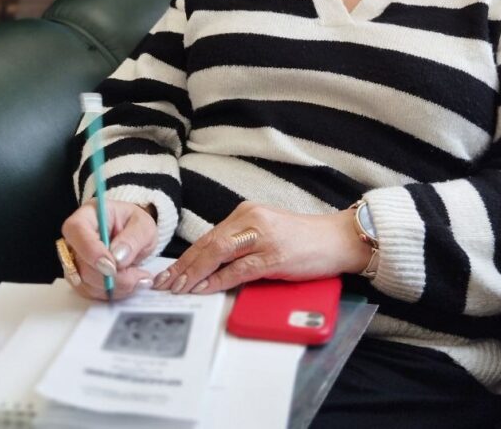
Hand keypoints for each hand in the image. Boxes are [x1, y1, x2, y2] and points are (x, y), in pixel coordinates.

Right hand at [60, 200, 157, 300]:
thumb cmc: (135, 225)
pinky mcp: (80, 278)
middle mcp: (75, 238)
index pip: (76, 229)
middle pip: (79, 263)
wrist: (135, 237)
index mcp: (88, 214)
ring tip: (139, 279)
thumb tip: (117, 258)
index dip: (91, 251)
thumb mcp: (144, 225)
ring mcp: (75, 259)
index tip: (112, 267)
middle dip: (109, 277)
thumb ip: (133, 238)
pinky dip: (112, 293)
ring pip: (84, 282)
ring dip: (114, 287)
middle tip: (138, 277)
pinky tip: (131, 284)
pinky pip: (91, 292)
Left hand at [153, 201, 369, 294]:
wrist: (336, 239)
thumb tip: (210, 265)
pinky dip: (218, 279)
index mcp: (247, 212)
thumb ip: (241, 242)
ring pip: (218, 254)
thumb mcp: (266, 232)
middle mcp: (252, 219)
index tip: (169, 271)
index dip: (186, 256)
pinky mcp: (275, 256)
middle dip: (183, 265)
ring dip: (195, 273)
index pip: (208, 236)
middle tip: (164, 283)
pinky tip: (204, 289)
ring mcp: (263, 237)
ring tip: (178, 288)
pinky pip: (239, 269)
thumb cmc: (302, 239)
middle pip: (208, 243)